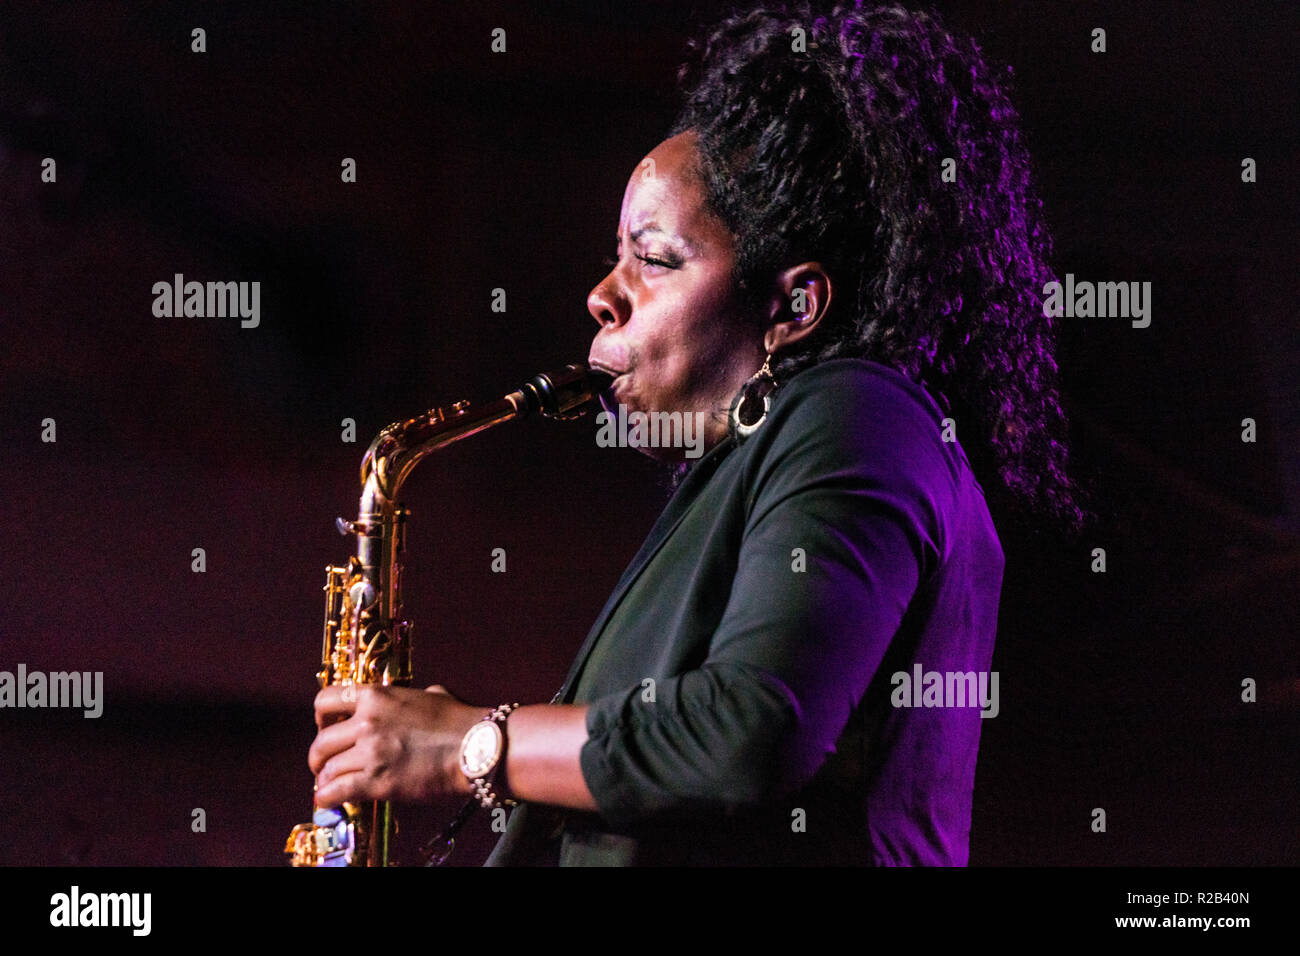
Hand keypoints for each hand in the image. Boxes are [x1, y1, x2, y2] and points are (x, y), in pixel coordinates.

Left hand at [309, 684, 482, 807]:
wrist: (477, 748)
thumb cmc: (462, 722)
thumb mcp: (433, 695)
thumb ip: (414, 696)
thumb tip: (420, 697)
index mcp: (378, 697)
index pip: (326, 701)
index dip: (321, 718)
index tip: (325, 729)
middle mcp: (367, 722)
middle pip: (321, 742)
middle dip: (319, 757)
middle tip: (325, 765)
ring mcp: (369, 752)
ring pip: (327, 769)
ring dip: (326, 779)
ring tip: (332, 785)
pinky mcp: (376, 782)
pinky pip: (335, 792)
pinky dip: (327, 798)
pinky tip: (328, 800)